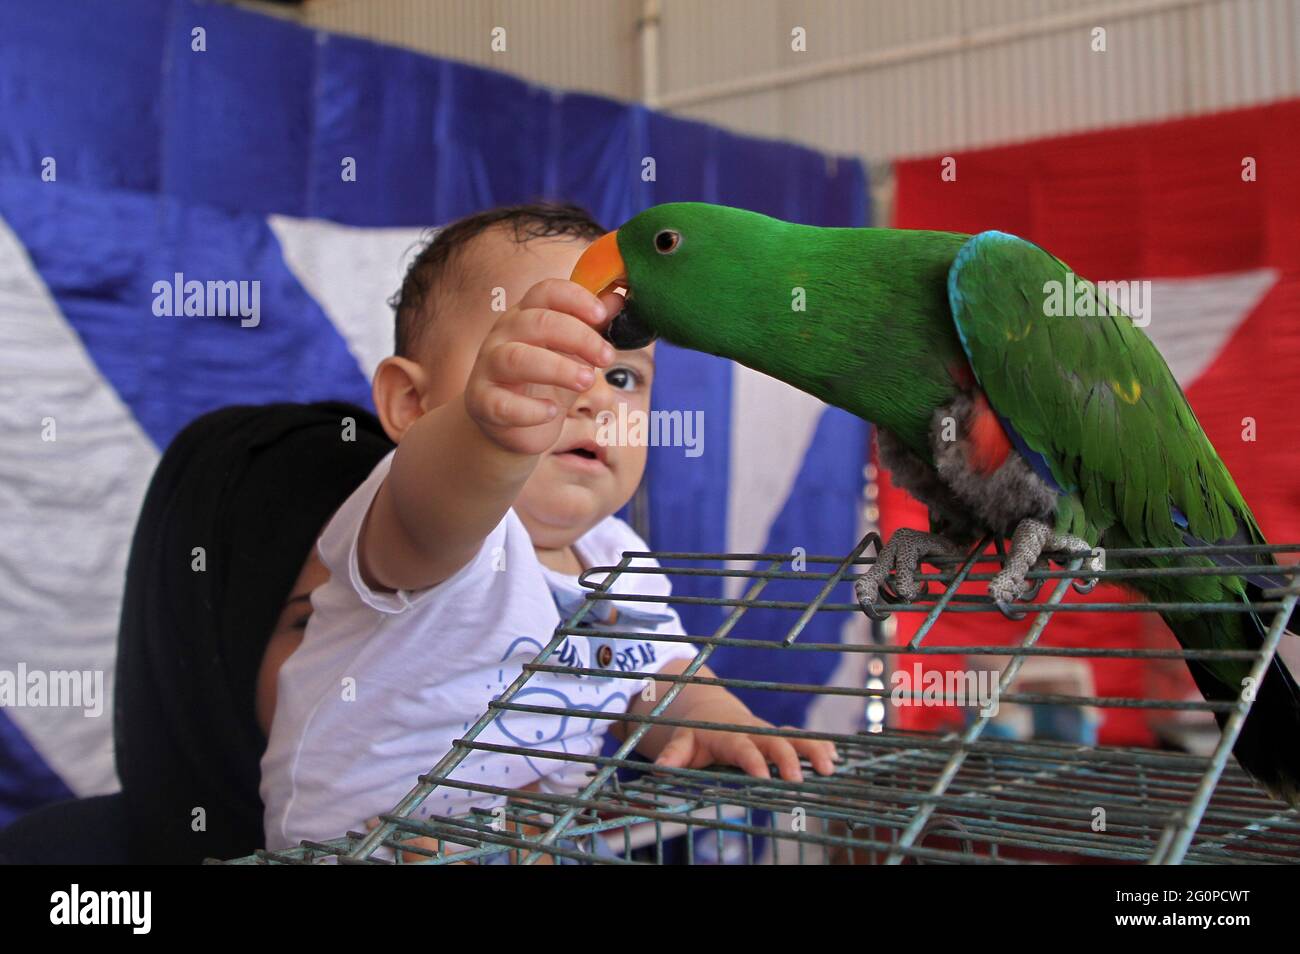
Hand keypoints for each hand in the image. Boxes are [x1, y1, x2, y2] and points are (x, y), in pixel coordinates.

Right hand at [464, 278, 619, 455]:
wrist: (511, 425)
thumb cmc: (544, 383)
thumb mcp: (573, 354)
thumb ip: (592, 328)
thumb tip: (617, 299)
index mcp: (526, 316)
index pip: (546, 292)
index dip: (575, 298)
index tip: (601, 314)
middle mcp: (503, 336)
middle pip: (537, 322)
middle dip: (579, 337)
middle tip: (608, 357)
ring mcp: (489, 368)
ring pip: (517, 358)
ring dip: (558, 368)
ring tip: (587, 381)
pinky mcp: (482, 402)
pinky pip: (502, 403)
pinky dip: (530, 409)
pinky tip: (551, 412)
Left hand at [653, 696, 838, 782]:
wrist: (711, 711)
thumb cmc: (697, 733)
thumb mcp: (681, 741)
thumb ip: (674, 754)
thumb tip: (660, 768)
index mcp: (729, 736)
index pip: (742, 748)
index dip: (752, 762)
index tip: (763, 779)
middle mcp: (754, 733)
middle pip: (775, 742)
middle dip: (789, 759)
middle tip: (799, 780)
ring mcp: (771, 734)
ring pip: (796, 737)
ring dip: (813, 750)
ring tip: (830, 767)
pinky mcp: (782, 737)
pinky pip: (804, 738)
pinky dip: (820, 745)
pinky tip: (836, 756)